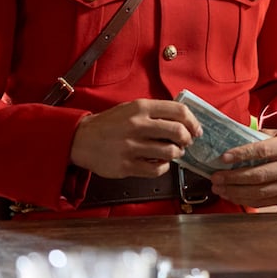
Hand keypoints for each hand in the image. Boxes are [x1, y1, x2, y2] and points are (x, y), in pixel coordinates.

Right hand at [70, 99, 202, 178]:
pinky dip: (164, 167)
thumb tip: (183, 118)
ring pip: (170, 152)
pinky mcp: (127, 165)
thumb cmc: (109, 124)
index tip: (196, 129)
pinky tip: (160, 163)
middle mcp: (137, 125)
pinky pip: (157, 169)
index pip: (178, 111)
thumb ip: (155, 111)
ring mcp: (132, 146)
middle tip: (186, 142)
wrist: (81, 139)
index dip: (193, 121)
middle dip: (188, 139)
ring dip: (177, 153)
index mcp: (140, 108)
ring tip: (173, 152)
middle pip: (178, 132)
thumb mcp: (131, 108)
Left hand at [206, 129, 276, 207]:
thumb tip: (228, 143)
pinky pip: (263, 201)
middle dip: (233, 178)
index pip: (262, 151)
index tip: (223, 158)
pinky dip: (244, 200)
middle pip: (259, 175)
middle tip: (215, 177)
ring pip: (259, 192)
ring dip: (235, 191)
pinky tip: (231, 195)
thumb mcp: (276, 134)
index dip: (241, 155)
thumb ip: (256, 138)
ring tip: (219, 188)